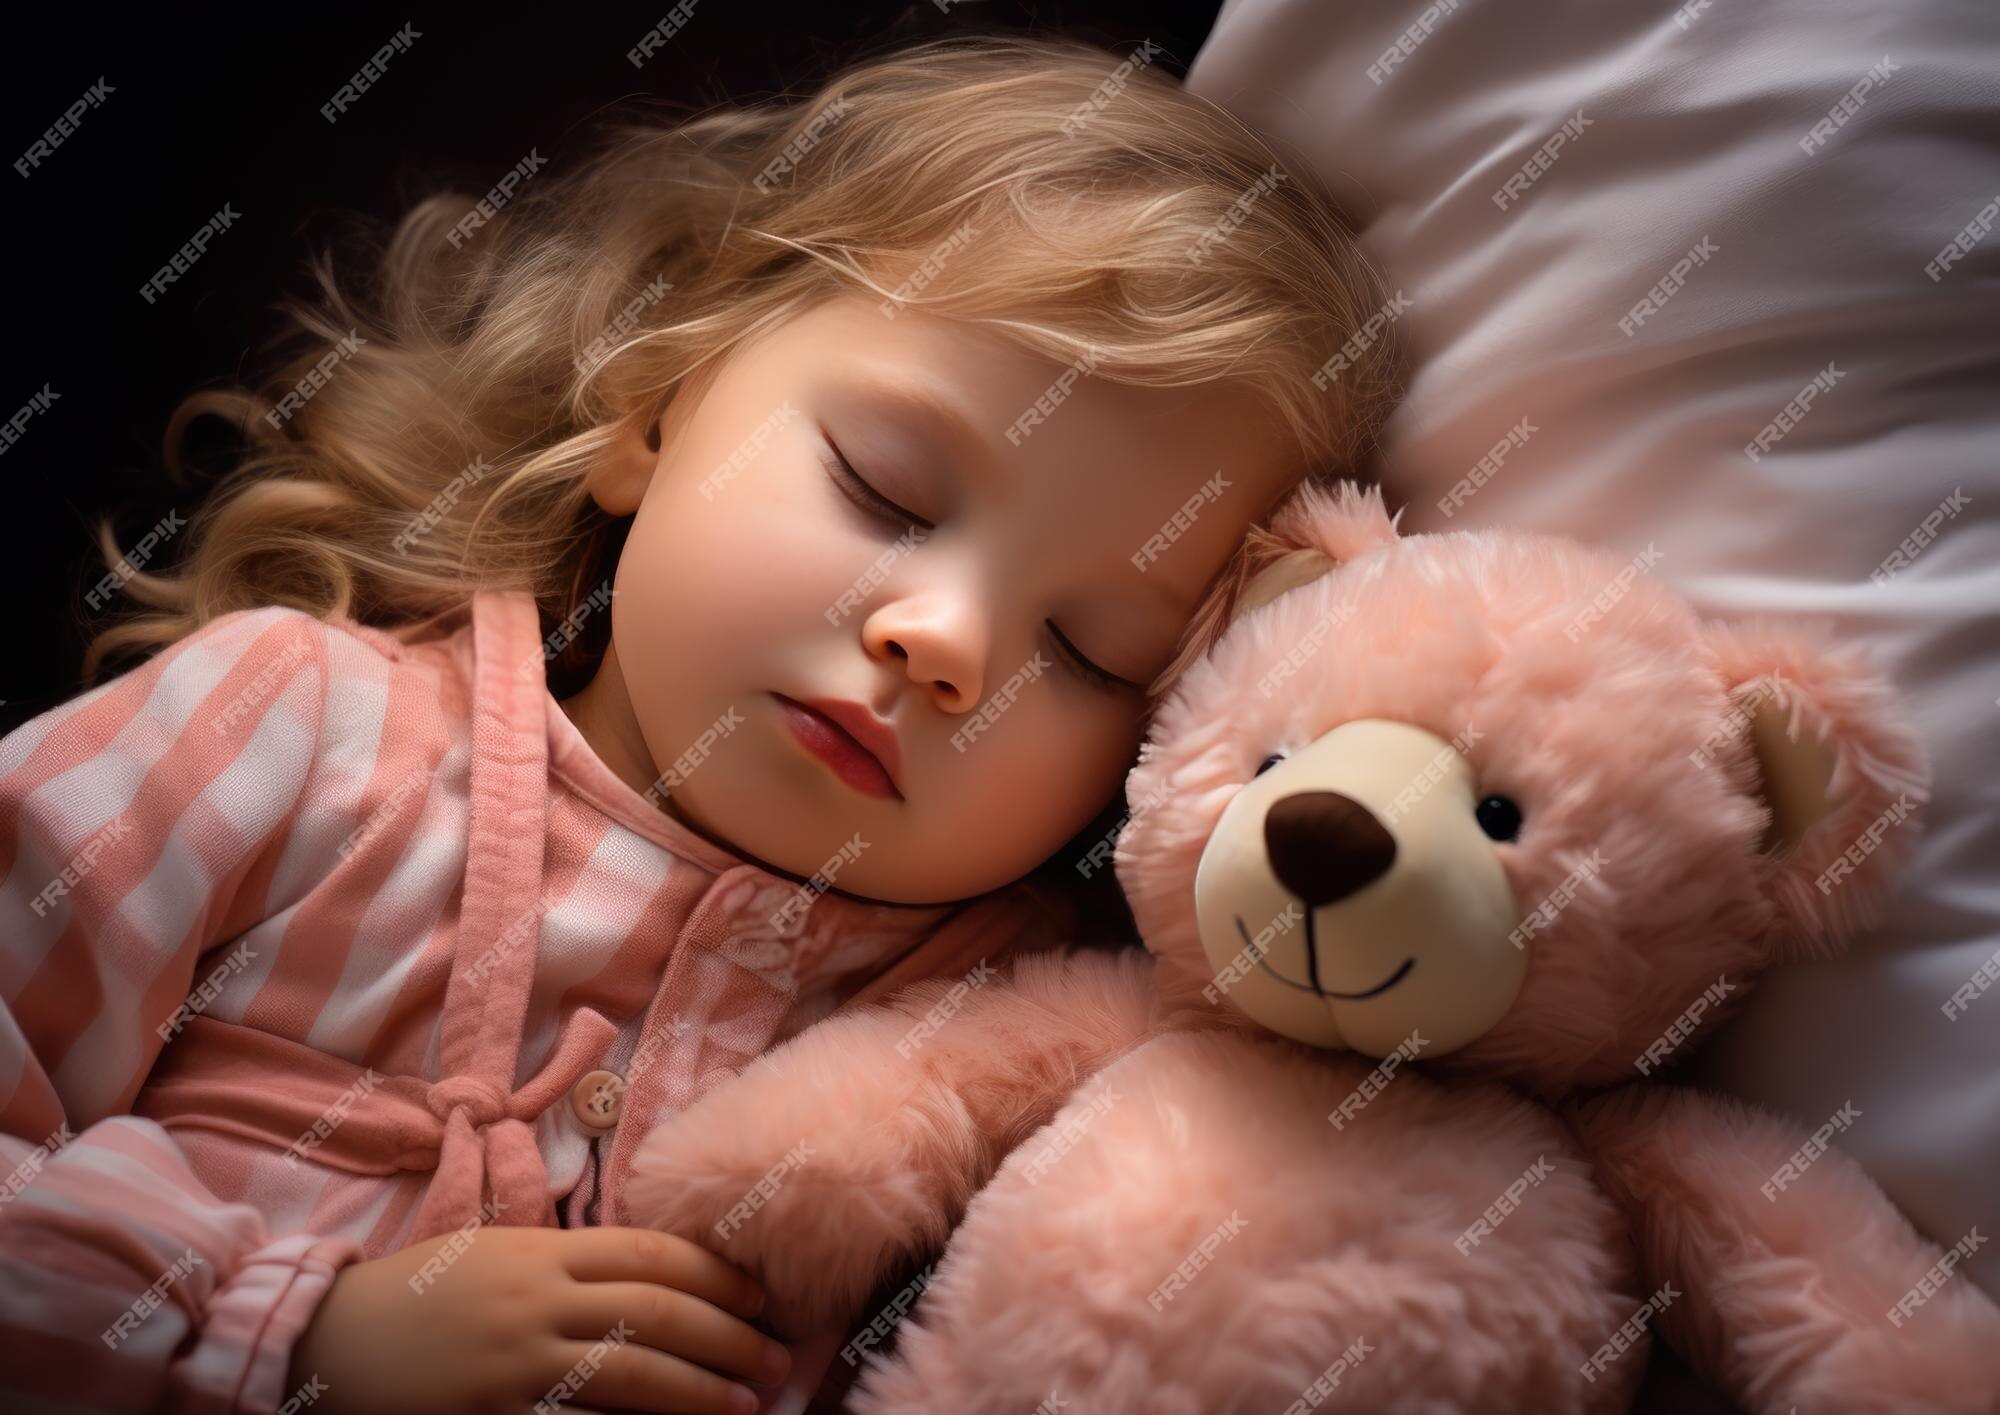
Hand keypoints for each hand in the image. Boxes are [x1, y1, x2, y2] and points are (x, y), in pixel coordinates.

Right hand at [285, 1224, 791, 1413]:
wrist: (327, 1336)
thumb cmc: (422, 1296)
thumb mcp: (499, 1255)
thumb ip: (569, 1264)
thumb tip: (655, 1276)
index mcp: (543, 1250)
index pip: (652, 1254)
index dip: (716, 1275)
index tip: (762, 1295)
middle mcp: (538, 1298)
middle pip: (657, 1311)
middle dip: (727, 1335)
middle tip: (776, 1359)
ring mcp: (516, 1361)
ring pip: (631, 1371)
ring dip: (699, 1389)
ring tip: (745, 1403)